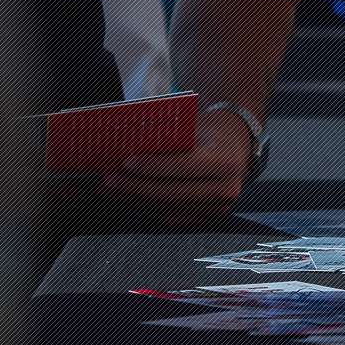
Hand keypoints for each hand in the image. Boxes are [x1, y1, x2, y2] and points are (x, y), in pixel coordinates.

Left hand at [97, 107, 255, 224]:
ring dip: (135, 198)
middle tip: (108, 179)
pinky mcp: (208, 217)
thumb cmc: (213, 131)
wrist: (236, 144)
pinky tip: (130, 196)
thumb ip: (167, 141)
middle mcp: (226, 188)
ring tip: (112, 188)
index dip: (153, 167)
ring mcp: (218, 207)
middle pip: (172, 192)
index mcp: (227, 161)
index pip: (185, 166)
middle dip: (135, 187)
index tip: (126, 162)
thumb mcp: (195, 127)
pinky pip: (171, 216)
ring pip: (168, 207)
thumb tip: (128, 151)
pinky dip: (147, 206)